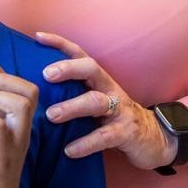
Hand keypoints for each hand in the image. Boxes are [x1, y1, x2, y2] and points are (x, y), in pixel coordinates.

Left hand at [36, 31, 174, 170]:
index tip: (38, 37)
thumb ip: (72, 94)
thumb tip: (33, 93)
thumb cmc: (114, 118)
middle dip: (69, 69)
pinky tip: (69, 150)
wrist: (154, 139)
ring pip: (96, 102)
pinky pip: (105, 136)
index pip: (80, 54)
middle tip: (46, 75)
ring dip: (73, 107)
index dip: (60, 43)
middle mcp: (109, 89)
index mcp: (99, 80)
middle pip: (91, 70)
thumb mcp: (94, 101)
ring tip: (51, 115)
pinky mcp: (127, 132)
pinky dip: (86, 143)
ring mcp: (120, 110)